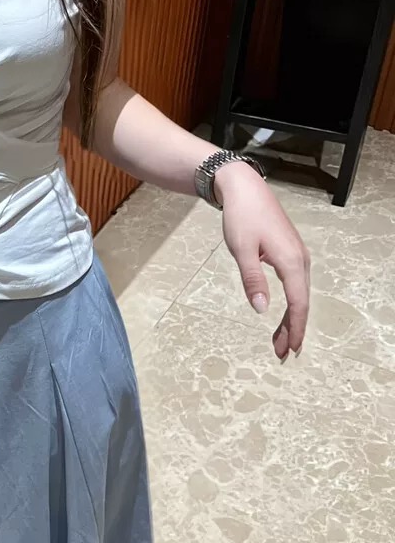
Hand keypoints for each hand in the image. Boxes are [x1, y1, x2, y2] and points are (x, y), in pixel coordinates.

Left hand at [216, 163, 310, 359]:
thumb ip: (253, 280)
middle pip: (301, 302)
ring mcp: (297, 256)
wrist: (245, 189)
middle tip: (281, 353)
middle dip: (292, 329)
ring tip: (279, 340)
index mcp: (291, 262)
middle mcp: (300, 260)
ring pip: (299, 294)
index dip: (294, 328)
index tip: (290, 349)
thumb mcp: (242, 251)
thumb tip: (263, 309)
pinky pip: (294, 285)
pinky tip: (281, 314)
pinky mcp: (290, 253)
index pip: (297, 304)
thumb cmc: (242, 217)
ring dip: (290, 318)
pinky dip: (289, 303)